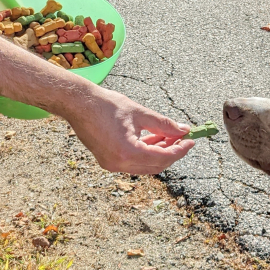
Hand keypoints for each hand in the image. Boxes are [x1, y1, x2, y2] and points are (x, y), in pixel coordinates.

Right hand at [65, 87, 193, 173]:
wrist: (78, 104)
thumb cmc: (106, 105)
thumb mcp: (139, 112)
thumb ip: (163, 123)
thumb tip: (183, 129)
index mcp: (128, 152)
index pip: (163, 157)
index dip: (180, 149)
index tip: (191, 140)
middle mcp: (120, 163)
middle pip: (155, 165)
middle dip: (172, 152)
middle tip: (182, 137)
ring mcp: (112, 165)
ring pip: (145, 165)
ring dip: (159, 152)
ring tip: (169, 135)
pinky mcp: (107, 161)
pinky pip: (133, 162)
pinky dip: (145, 152)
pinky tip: (153, 138)